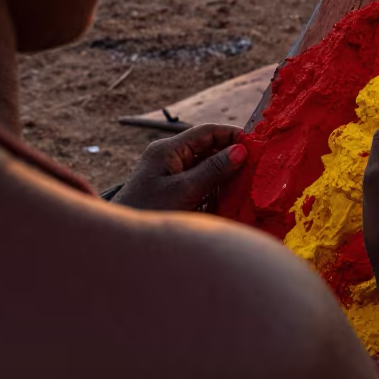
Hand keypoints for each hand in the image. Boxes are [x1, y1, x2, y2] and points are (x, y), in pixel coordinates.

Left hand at [113, 124, 247, 211]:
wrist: (122, 246)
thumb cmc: (148, 213)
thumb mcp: (184, 191)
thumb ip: (213, 170)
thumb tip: (241, 150)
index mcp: (168, 149)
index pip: (206, 132)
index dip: (232, 135)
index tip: (255, 145)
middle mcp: (169, 157)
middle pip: (208, 148)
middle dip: (231, 156)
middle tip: (256, 167)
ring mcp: (170, 174)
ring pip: (206, 166)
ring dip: (225, 174)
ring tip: (246, 183)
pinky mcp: (173, 191)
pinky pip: (200, 182)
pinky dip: (215, 188)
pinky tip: (228, 197)